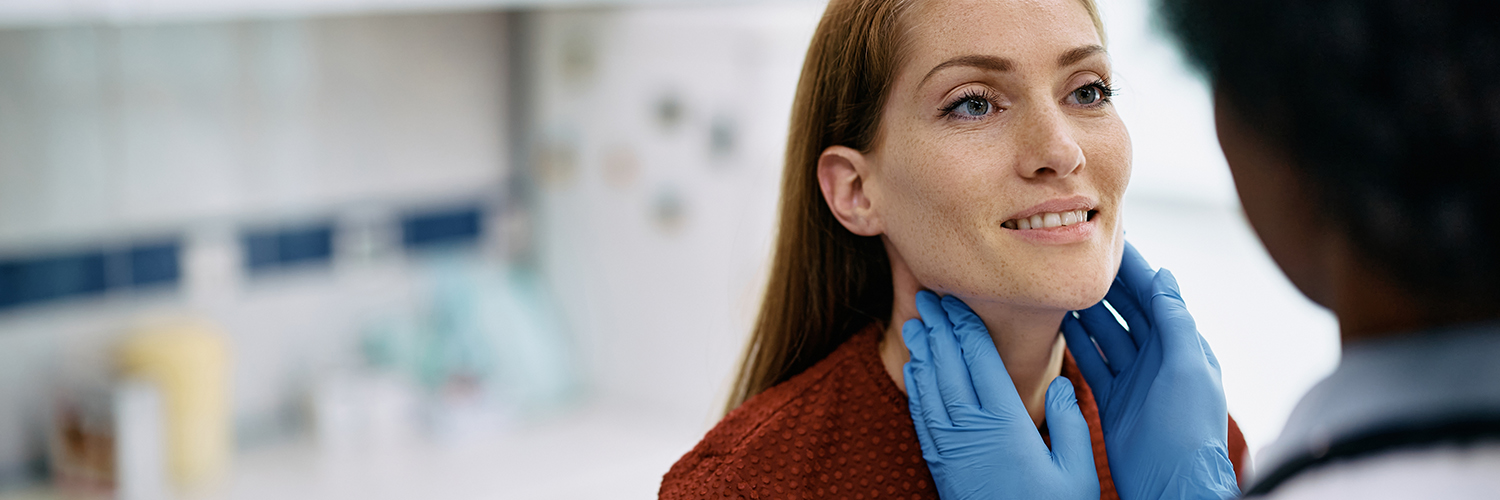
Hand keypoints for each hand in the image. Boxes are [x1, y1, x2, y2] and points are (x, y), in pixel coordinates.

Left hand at [903, 291, 1099, 499]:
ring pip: (929, 388)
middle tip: (926, 298)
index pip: (979, 360)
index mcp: (1006, 424)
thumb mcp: (1078, 472)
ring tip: (915, 323)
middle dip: (936, 329)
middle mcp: (971, 431)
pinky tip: (915, 370)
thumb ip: (1070, 422)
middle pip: (947, 365)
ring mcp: (951, 448)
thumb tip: (1059, 382)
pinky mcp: (940, 464)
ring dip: (921, 352)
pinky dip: (916, 387)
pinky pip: (922, 416)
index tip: (955, 299)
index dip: (964, 326)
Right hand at [1060, 242, 1239, 499]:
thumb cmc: (1188, 429)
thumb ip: (1176, 321)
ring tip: (1062, 285)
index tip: (1111, 242)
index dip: (1135, 269)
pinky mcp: (1113, 400)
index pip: (1156, 297)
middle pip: (1128, 310)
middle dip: (1105, 284)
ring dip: (1087, 310)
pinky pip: (1092, 363)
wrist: (1171, 485)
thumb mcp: (1189, 368)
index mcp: (1182, 346)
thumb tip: (1165, 276)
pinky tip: (1061, 324)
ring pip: (1107, 334)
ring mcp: (1134, 380)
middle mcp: (1158, 359)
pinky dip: (1077, 342)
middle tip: (1076, 258)